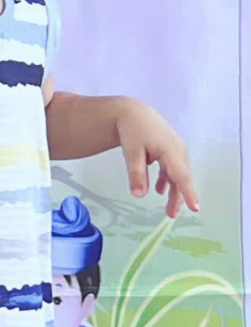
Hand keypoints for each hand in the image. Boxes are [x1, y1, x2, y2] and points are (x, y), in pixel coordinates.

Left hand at [113, 102, 198, 217]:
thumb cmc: (133, 129)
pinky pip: (173, 169)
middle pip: (181, 178)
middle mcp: (178, 151)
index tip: (195, 208)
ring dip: (174, 191)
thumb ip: (136, 174)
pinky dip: (168, 180)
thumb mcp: (131, 152)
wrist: (134, 112)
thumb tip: (138, 195)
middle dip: (179, 197)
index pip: (182, 176)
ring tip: (169, 209)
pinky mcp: (171, 151)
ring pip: (178, 175)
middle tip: (171, 215)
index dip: (188, 193)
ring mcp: (176, 150)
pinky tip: (160, 190)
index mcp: (171, 151)